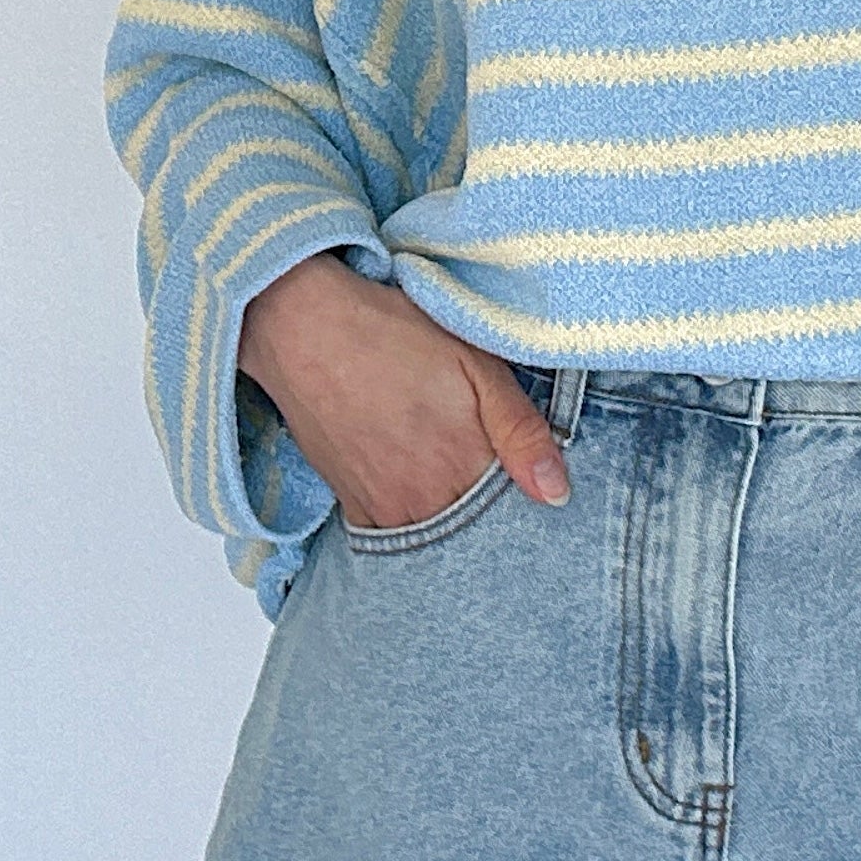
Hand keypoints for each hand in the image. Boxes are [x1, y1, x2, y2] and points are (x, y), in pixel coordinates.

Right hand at [237, 253, 570, 528]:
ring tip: (450, 466)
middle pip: (475, 530)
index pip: (514, 514)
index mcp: (463, 468)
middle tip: (491, 466)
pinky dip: (412, 516)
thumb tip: (557, 494)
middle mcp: (423, 502)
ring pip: (436, 533)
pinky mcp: (350, 504)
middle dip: (492, 511)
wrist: (303, 327)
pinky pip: (392, 532)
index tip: (530, 479)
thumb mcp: (477, 364)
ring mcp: (382, 509)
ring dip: (452, 515)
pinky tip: (418, 482)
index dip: (527, 497)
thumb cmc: (394, 335)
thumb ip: (522, 432)